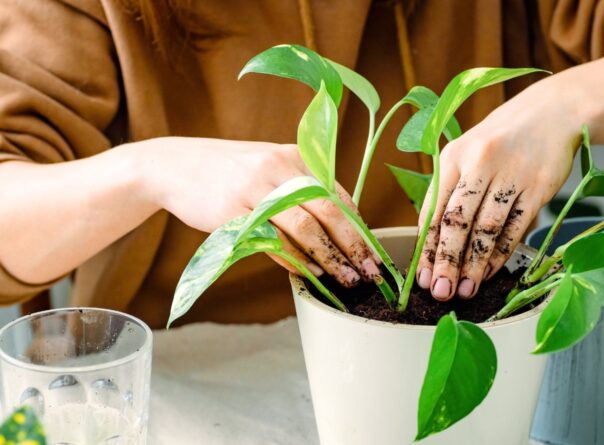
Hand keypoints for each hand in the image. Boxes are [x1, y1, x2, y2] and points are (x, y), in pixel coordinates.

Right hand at [134, 137, 379, 286]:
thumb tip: (344, 228)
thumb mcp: (272, 168)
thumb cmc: (232, 173)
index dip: (359, 227)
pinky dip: (293, 260)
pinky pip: (271, 241)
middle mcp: (279, 167)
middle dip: (353, 246)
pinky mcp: (231, 211)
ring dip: (328, 259)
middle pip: (327, 211)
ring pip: (302, 228)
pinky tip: (307, 274)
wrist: (176, 165)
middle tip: (370, 272)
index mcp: (296, 156)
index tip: (374, 253)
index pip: (338, 194)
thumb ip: (304, 191)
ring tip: (345, 280)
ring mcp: (254, 189)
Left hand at [416, 79, 586, 300]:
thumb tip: (432, 242)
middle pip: (457, 222)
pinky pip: (515, 227)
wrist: (553, 112)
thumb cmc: (502, 139)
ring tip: (464, 290)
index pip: (433, 209)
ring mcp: (511, 175)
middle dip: (446, 262)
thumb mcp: (468, 153)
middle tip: (440, 292)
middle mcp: (479, 163)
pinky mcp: (538, 187)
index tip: (421, 277)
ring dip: (474, 265)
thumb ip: (450, 191)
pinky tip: (489, 272)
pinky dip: (500, 253)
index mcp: (453, 156)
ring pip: (486, 229)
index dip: (426, 248)